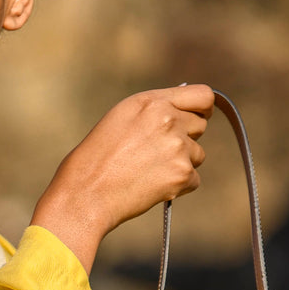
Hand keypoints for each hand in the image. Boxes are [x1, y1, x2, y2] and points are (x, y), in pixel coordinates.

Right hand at [31, 83, 214, 271]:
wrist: (85, 194)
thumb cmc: (94, 160)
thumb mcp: (120, 120)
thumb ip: (152, 112)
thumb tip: (182, 115)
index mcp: (150, 102)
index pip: (201, 95)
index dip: (203, 108)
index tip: (200, 116)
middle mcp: (167, 119)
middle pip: (200, 125)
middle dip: (186, 138)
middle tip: (157, 154)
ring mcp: (177, 146)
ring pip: (197, 154)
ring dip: (181, 164)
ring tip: (148, 172)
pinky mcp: (182, 174)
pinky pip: (193, 180)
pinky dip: (178, 187)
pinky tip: (151, 188)